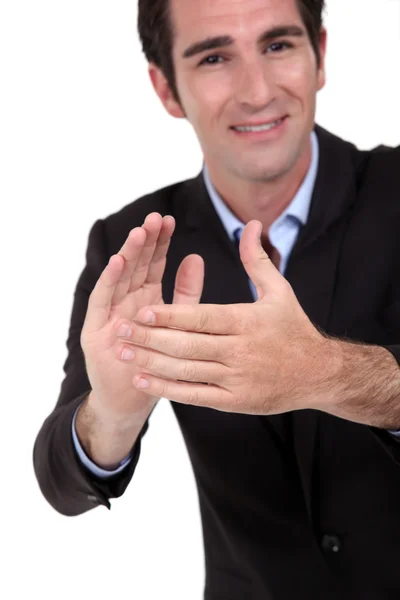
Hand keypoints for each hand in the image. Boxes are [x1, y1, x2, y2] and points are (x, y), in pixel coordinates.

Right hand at [80, 213, 203, 423]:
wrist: (132, 398)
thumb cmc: (156, 362)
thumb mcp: (176, 323)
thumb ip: (186, 293)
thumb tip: (195, 258)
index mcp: (146, 299)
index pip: (153, 264)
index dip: (160, 243)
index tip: (170, 221)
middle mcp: (126, 302)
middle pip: (136, 266)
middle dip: (145, 242)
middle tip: (155, 218)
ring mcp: (109, 314)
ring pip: (119, 278)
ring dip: (129, 255)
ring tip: (139, 233)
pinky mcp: (95, 331)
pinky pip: (102, 302)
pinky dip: (109, 281)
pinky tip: (118, 262)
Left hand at [117, 221, 337, 414]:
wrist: (318, 373)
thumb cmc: (294, 328)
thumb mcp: (279, 291)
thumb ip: (257, 260)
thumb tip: (252, 224)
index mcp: (247, 321)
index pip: (202, 318)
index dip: (171, 316)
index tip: (142, 311)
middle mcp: (240, 351)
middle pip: (187, 346)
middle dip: (150, 339)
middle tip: (119, 331)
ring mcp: (237, 379)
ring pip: (186, 371)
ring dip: (151, 364)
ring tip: (123, 354)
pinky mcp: (235, 401)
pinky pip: (195, 395)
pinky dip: (167, 389)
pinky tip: (143, 380)